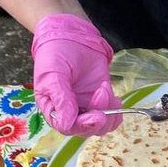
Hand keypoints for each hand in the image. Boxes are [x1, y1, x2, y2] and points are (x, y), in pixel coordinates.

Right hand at [31, 14, 121, 135]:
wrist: (71, 36)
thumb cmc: (55, 53)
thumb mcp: (53, 74)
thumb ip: (60, 98)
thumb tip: (67, 123)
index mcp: (52, 108)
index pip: (66, 127)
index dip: (82, 125)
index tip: (95, 115)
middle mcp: (68, 112)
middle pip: (85, 130)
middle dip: (97, 119)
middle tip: (102, 97)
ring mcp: (86, 107)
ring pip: (100, 126)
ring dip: (108, 113)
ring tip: (105, 90)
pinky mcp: (100, 101)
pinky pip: (111, 116)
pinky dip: (116, 111)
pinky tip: (115, 98)